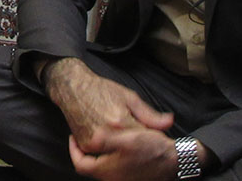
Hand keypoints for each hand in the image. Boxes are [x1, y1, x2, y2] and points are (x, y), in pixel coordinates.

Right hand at [43, 58, 172, 148]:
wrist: (72, 87)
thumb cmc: (100, 90)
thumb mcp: (128, 96)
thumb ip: (150, 114)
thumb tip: (169, 122)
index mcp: (121, 122)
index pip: (146, 140)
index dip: (150, 137)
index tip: (148, 131)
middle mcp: (107, 134)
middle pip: (132, 149)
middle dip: (135, 142)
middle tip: (128, 129)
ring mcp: (94, 142)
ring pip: (118, 153)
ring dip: (121, 146)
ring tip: (114, 128)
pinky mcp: (85, 145)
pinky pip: (104, 153)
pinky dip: (108, 147)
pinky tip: (106, 133)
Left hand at [69, 127, 177, 180]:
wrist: (175, 160)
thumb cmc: (152, 148)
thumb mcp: (127, 138)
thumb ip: (105, 140)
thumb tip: (89, 139)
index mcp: (108, 172)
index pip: (80, 164)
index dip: (73, 149)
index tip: (73, 136)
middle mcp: (113, 180)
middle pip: (89, 167)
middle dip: (85, 152)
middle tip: (83, 135)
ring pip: (101, 168)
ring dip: (97, 155)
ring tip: (98, 139)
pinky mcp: (131, 179)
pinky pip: (112, 170)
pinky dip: (108, 159)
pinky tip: (115, 147)